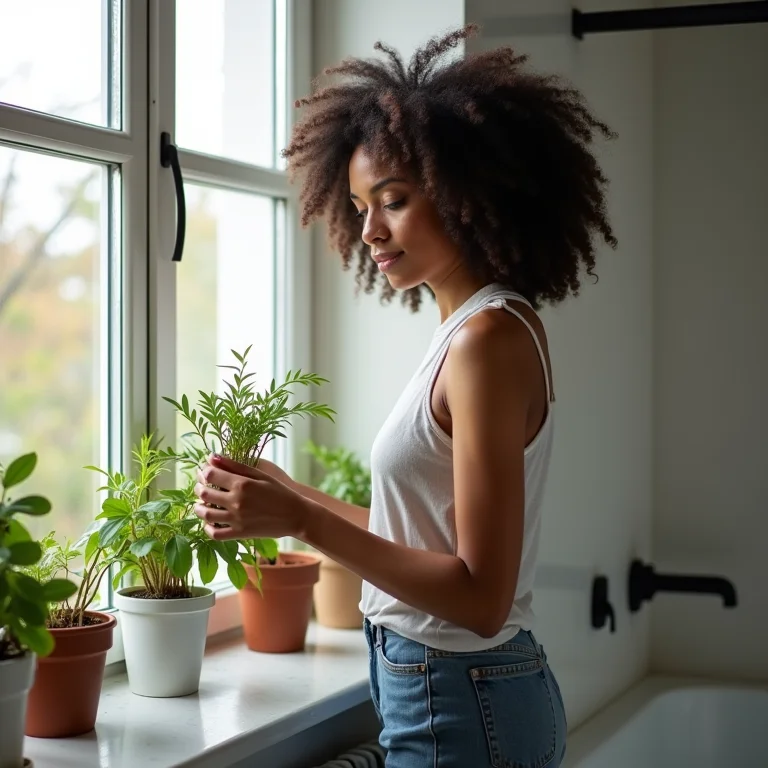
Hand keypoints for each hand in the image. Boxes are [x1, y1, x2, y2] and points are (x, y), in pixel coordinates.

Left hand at [193, 454, 307, 540]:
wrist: (296, 515)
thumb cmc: (280, 491)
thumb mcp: (260, 474)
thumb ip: (235, 465)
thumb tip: (212, 457)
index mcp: (242, 484)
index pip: (210, 475)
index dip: (203, 471)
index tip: (204, 470)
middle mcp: (236, 501)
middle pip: (204, 493)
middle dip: (198, 487)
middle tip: (200, 486)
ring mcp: (237, 519)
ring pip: (205, 514)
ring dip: (198, 508)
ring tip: (201, 504)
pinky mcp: (239, 533)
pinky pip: (215, 534)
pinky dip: (207, 528)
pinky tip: (209, 522)